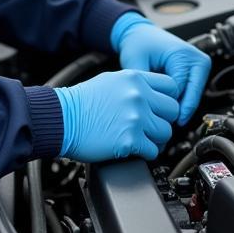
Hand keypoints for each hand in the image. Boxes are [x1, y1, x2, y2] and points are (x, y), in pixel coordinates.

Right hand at [55, 69, 178, 161]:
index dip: (167, 100)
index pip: (172, 87)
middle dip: (163, 120)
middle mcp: (139, 96)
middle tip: (152, 127)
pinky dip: (146, 153)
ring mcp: (136, 118)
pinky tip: (134, 149)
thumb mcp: (110, 80)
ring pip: (166, 132)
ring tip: (143, 140)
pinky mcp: (130, 140)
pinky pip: (153, 150)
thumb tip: (151, 96)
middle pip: (173, 110)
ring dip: (156, 139)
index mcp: (135, 78)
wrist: (61, 119)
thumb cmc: (80, 102)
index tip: (160, 109)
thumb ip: (134, 86)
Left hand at [112, 14, 211, 124]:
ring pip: (191, 98)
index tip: (157, 120)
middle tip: (161, 127)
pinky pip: (189, 93)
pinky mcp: (196, 73)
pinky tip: (164, 109)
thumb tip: (151, 108)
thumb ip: (146, 85)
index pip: (181, 90)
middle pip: (191, 96)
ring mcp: (199, 67)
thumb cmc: (139, 43)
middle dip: (177, 111)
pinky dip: (178, 101)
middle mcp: (198, 60)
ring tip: (161, 119)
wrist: (141, 34)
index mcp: (185, 55)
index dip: (168, 106)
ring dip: (178, 108)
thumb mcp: (137, 63)